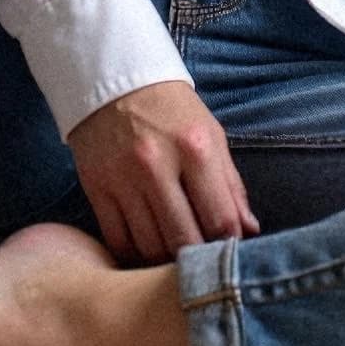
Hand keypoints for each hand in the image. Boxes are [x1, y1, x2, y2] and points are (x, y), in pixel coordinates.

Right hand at [67, 79, 260, 265]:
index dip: (229, 246)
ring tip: (176, 260)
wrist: (115, 80)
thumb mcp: (211, 135)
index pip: (220, 219)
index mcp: (194, 148)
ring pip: (149, 247)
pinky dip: (133, 256)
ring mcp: (122, 179)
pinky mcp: (96, 188)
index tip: (230, 255)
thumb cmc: (172, 110)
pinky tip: (146, 252)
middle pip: (183, 240)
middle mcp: (156, 165)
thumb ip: (230, 185)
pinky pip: (117, 240)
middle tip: (202, 266)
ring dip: (166, 262)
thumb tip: (248, 231)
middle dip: (197, 260)